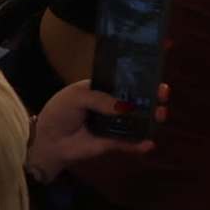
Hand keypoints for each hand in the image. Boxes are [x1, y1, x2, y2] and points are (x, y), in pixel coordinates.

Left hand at [27, 81, 158, 181]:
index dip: (142, 72)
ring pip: (137, 120)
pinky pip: (128, 142)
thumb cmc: (59, 112)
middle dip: (153, 95)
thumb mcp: (77, 96)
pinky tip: (149, 142)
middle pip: (137, 98)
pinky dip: (140, 143)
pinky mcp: (111, 143)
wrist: (47, 141)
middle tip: (163, 93)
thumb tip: (125, 105)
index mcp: (103, 88)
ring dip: (151, 117)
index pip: (126, 78)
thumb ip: (101, 99)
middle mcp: (111, 105)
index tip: (158, 65)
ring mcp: (113, 124)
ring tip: (161, 114)